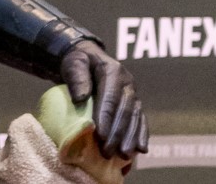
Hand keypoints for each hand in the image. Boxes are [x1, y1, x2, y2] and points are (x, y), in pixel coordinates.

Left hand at [61, 39, 147, 158]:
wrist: (89, 58)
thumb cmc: (78, 62)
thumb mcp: (73, 63)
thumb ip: (76, 77)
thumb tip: (81, 98)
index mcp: (113, 71)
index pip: (110, 97)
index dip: (106, 118)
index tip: (100, 136)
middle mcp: (127, 83)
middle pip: (125, 111)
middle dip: (118, 134)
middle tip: (108, 152)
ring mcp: (133, 94)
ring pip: (136, 118)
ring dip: (131, 138)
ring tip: (124, 156)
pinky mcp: (134, 103)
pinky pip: (141, 120)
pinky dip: (141, 135)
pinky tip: (141, 150)